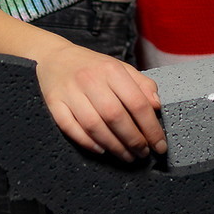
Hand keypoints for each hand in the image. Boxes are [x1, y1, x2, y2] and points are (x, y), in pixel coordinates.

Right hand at [34, 40, 166, 162]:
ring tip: (127, 156)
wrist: (56, 58)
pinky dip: (87, 142)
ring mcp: (70, 92)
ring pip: (94, 126)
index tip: (159, 144)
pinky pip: (70, 128)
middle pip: (115, 117)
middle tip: (143, 153)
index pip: (137, 102)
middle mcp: (90, 80)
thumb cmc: (93, 67)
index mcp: (111, 70)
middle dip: (133, 140)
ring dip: (114, 146)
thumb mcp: (120, 68)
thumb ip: (142, 85)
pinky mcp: (54, 103)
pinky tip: (102, 150)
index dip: (151, 127)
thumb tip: (157, 106)